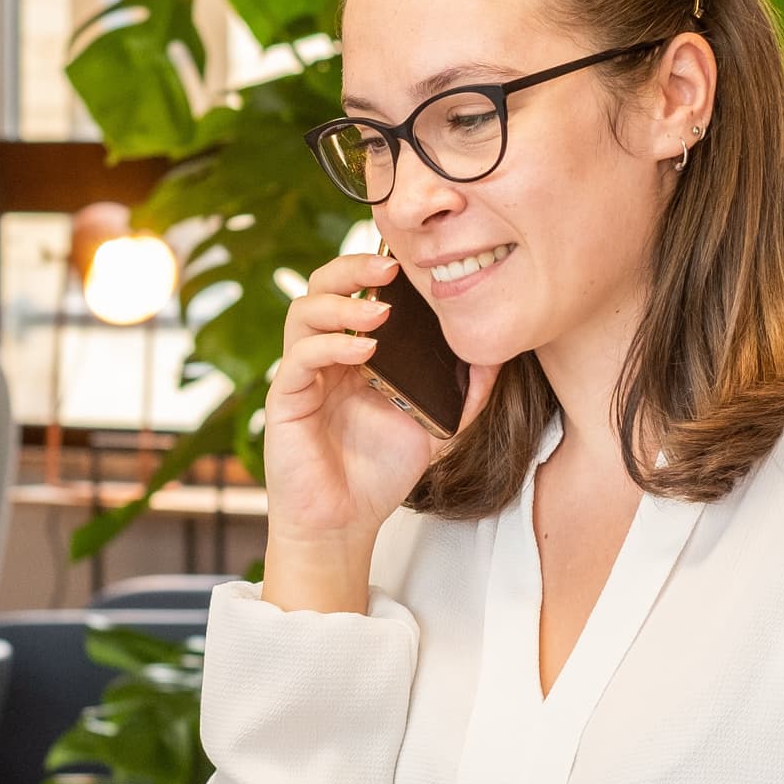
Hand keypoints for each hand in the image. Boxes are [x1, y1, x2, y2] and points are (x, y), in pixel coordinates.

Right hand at [259, 252, 487, 610]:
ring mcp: (302, 375)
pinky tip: (365, 352)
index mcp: (353, 354)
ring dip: (341, 303)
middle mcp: (323, 356)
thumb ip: (465, 396)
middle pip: (321, 287)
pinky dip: (331, 346)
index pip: (355, 292)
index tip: (410, 259)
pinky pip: (300, 359)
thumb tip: (496, 358)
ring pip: (304, 313)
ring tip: (381, 310)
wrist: (344, 524)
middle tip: (390, 266)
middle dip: (352, 267)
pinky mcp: (286, 400)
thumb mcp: (435, 429)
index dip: (373, 268)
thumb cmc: (379, 475)